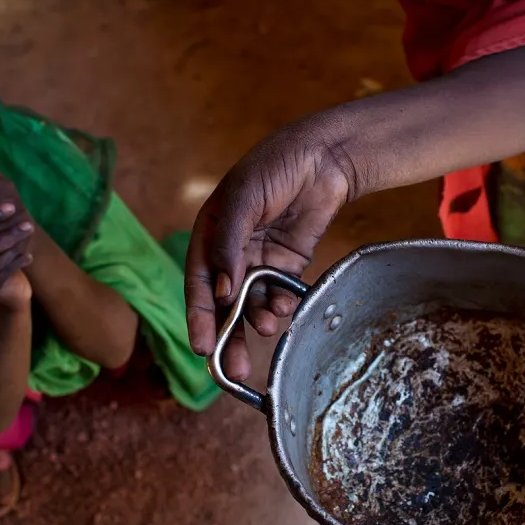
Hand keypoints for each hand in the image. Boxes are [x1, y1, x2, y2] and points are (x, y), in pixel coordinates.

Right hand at [185, 120, 353, 379]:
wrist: (325, 155)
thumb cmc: (274, 166)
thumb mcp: (244, 201)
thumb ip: (229, 246)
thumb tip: (223, 292)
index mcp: (210, 236)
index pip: (199, 284)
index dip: (199, 318)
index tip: (201, 348)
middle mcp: (232, 252)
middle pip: (225, 304)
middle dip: (227, 336)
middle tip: (232, 369)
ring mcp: (261, 259)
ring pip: (253, 304)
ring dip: (257, 322)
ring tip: (268, 330)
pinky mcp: (289, 263)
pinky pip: (280, 293)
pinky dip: (282, 306)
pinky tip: (285, 310)